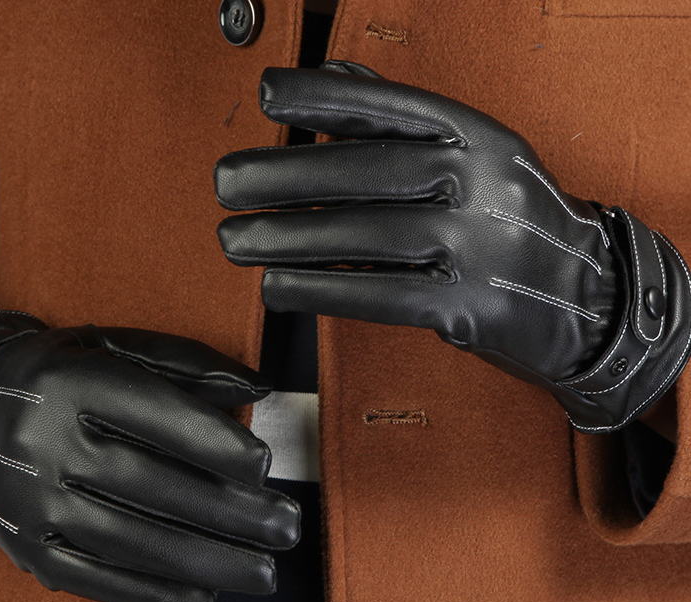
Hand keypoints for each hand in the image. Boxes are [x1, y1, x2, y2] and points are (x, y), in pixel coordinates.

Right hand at [0, 312, 299, 601]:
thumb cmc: (56, 372)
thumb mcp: (112, 347)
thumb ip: (188, 363)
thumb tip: (261, 385)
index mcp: (72, 384)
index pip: (156, 416)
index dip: (215, 443)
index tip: (263, 466)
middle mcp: (45, 443)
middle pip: (152, 485)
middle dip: (230, 513)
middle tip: (284, 526)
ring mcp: (32, 503)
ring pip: (132, 541)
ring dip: (208, 561)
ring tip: (263, 571)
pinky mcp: (28, 549)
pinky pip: (99, 578)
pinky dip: (156, 595)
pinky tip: (205, 599)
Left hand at [214, 60, 690, 432]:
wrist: (590, 296)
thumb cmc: (516, 221)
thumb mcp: (481, 156)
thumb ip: (408, 121)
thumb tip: (334, 79)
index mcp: (483, 138)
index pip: (395, 107)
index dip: (327, 98)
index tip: (268, 96)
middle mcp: (483, 184)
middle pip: (372, 172)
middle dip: (287, 176)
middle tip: (227, 182)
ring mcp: (481, 248)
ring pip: (369, 236)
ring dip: (290, 238)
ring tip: (235, 240)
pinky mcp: (470, 307)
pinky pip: (383, 296)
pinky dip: (323, 290)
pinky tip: (279, 286)